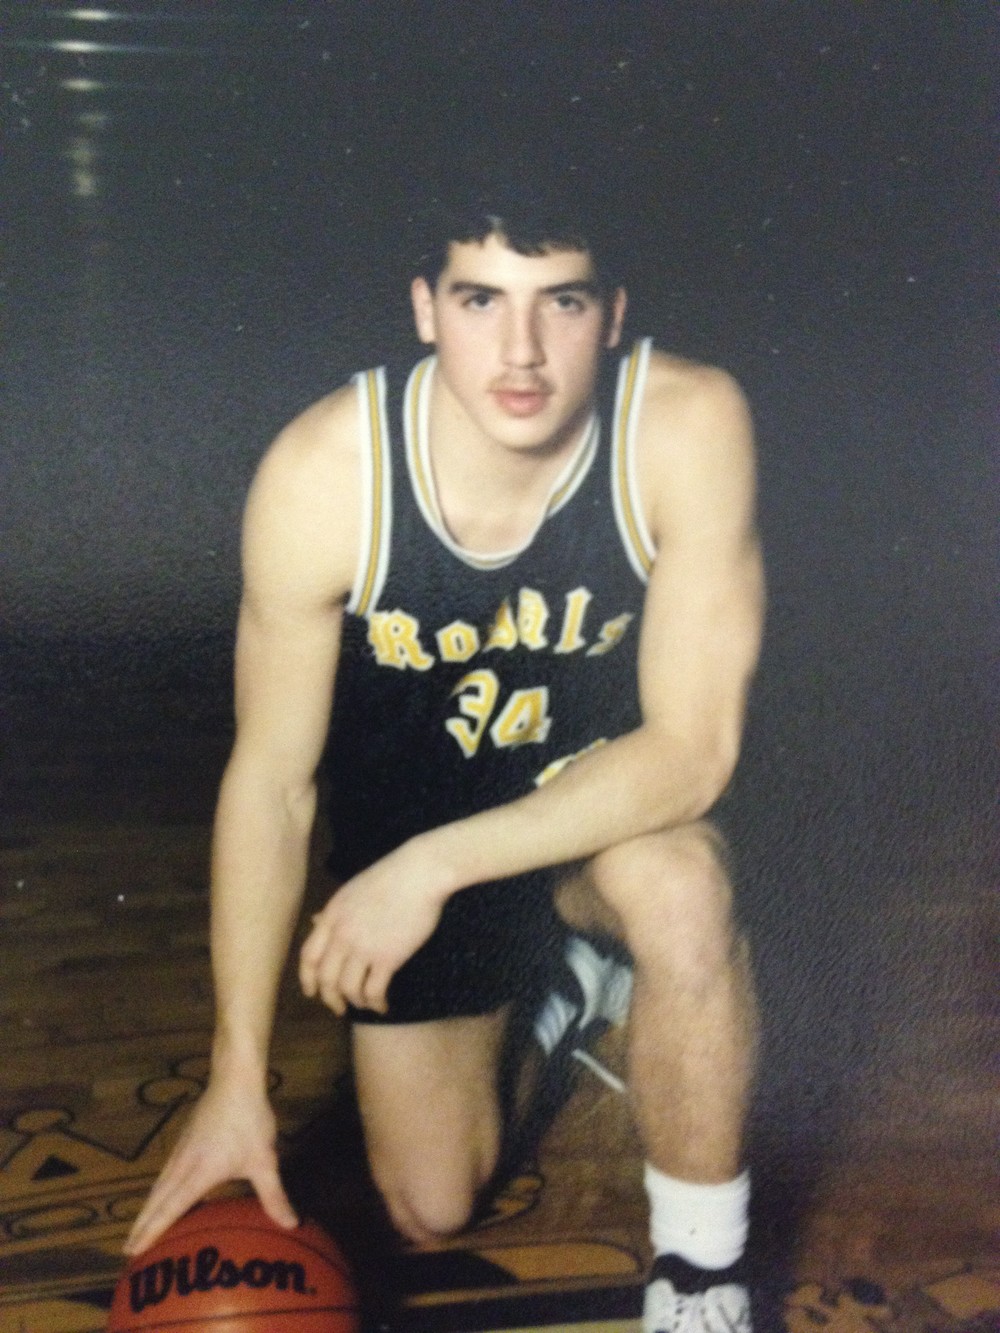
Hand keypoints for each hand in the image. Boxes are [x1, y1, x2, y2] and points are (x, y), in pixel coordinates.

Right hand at [122, 1075, 296, 1255]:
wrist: (235, 1079)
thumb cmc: (249, 1120)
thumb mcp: (264, 1161)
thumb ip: (274, 1195)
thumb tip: (291, 1223)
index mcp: (198, 1174)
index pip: (170, 1210)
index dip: (151, 1232)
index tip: (132, 1252)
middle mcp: (183, 1164)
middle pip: (157, 1200)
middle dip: (142, 1225)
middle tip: (127, 1250)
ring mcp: (181, 1149)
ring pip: (159, 1184)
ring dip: (148, 1207)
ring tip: (140, 1226)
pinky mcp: (185, 1138)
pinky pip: (166, 1171)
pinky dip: (159, 1189)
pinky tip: (165, 1191)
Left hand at [299, 839, 450, 1014]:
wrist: (420, 873)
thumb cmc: (391, 876)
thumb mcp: (352, 890)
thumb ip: (333, 911)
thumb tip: (315, 921)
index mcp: (332, 916)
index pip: (309, 956)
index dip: (308, 979)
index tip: (312, 992)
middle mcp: (342, 934)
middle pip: (326, 978)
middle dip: (331, 999)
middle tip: (339, 1008)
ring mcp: (364, 947)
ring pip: (348, 988)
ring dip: (356, 1002)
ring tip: (365, 1005)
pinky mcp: (388, 957)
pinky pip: (373, 990)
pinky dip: (376, 1003)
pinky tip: (383, 1005)